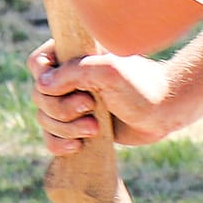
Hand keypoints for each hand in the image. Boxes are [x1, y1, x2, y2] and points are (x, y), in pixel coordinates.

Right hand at [27, 41, 180, 154]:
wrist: (165, 111)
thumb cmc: (142, 86)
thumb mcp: (108, 72)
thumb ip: (72, 73)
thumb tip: (42, 85)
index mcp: (73, 57)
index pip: (37, 63)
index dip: (45, 78)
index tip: (75, 86)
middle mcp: (68, 79)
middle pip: (39, 96)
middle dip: (62, 108)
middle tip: (91, 107)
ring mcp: (72, 104)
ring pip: (44, 119)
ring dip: (66, 128)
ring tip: (95, 128)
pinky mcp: (78, 127)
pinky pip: (51, 138)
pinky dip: (58, 144)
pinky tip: (78, 146)